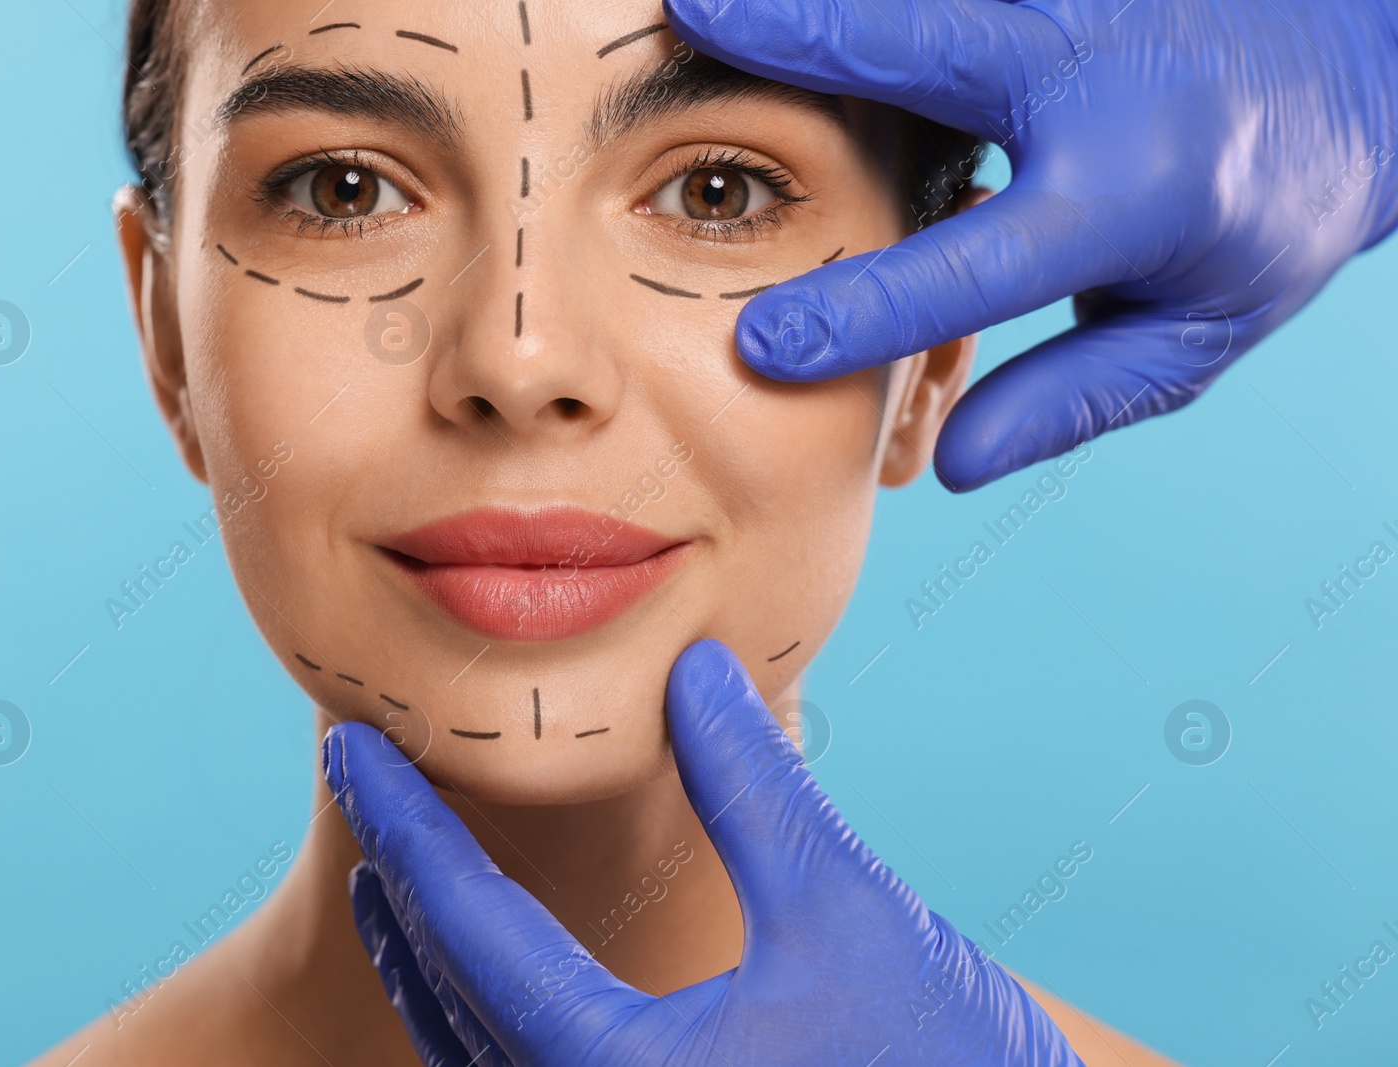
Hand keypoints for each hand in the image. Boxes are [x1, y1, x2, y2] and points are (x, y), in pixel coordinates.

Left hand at [324, 640, 1082, 1065]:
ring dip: (431, 963)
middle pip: (448, 1005)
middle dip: (398, 893)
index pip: (470, 931)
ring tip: (401, 881)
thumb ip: (755, 787)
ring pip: (475, 1061)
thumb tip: (694, 666)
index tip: (346, 747)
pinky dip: (485, 1015)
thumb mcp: (846, 908)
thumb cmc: (944, 1057)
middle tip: (361, 797)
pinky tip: (495, 972)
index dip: (402, 827)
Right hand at [663, 0, 1397, 490]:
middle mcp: (1098, 75)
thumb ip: (1072, 396)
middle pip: (924, 47)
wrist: (1361, 62)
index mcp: (1139, 193)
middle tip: (691, 17)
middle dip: (803, 35)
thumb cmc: (1268, 213)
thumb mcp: (1196, 333)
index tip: (766, 347)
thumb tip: (945, 460)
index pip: (980, 264)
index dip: (868, 313)